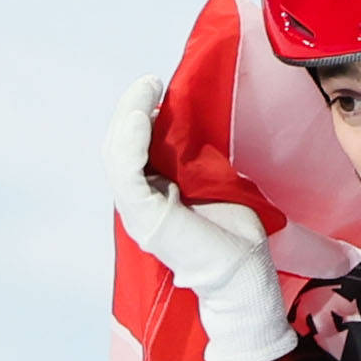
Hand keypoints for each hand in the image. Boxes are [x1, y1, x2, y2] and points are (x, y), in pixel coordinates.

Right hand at [105, 76, 295, 360]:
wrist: (243, 278)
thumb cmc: (235, 236)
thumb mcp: (213, 183)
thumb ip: (195, 160)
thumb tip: (194, 122)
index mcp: (153, 193)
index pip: (134, 146)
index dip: (140, 114)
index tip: (157, 88)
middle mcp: (140, 201)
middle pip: (121, 145)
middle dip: (132, 108)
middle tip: (151, 82)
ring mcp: (139, 210)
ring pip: (118, 154)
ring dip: (129, 115)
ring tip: (146, 89)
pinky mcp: (145, 217)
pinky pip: (128, 172)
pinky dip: (130, 142)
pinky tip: (140, 117)